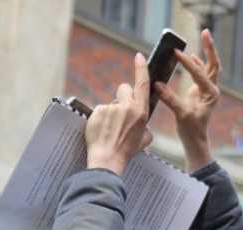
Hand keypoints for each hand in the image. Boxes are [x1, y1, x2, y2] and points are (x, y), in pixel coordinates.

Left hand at [85, 53, 152, 175]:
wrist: (107, 160)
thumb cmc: (126, 152)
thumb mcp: (144, 140)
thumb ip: (145, 128)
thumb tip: (143, 125)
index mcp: (141, 112)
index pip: (142, 83)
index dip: (141, 68)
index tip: (138, 56)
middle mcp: (127, 107)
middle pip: (124, 88)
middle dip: (122, 96)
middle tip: (120, 113)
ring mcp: (111, 108)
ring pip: (111, 103)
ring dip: (110, 112)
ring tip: (109, 130)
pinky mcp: (97, 111)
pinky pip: (99, 110)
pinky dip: (99, 119)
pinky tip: (101, 131)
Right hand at [154, 29, 220, 171]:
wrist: (195, 140)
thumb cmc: (190, 130)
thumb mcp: (180, 114)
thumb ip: (170, 98)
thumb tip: (157, 84)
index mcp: (211, 94)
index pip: (200, 73)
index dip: (188, 63)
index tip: (176, 53)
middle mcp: (212, 90)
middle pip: (214, 64)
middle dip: (210, 48)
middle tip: (205, 32)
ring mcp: (208, 90)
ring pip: (210, 67)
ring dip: (206, 52)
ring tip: (203, 36)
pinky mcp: (201, 92)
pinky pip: (202, 73)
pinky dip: (198, 63)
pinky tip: (192, 55)